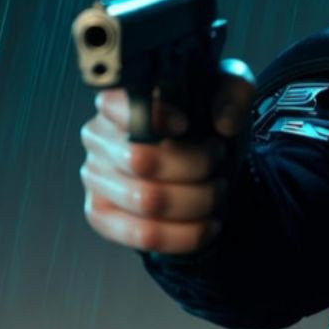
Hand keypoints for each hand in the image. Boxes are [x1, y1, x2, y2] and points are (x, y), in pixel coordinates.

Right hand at [80, 58, 256, 254]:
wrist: (204, 165)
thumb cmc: (205, 124)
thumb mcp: (228, 93)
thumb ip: (233, 92)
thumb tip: (224, 123)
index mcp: (118, 100)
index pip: (118, 105)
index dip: (155, 116)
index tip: (186, 124)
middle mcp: (97, 137)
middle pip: (142, 160)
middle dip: (196, 166)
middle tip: (218, 162)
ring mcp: (95, 178)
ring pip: (148, 201)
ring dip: (198, 200)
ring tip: (217, 192)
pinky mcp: (101, 215)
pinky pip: (143, 235)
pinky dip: (186, 234)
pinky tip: (207, 224)